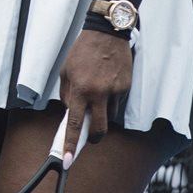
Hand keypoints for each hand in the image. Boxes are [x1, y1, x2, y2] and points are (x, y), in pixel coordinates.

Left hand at [58, 29, 132, 163]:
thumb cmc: (83, 50)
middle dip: (94, 137)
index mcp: (80, 89)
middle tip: (90, 133)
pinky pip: (117, 103)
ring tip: (97, 90)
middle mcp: (99, 93)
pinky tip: (106, 82)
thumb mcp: (66, 70)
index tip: (68, 159)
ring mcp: (115, 91)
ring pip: (110, 116)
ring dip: (102, 112)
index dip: (71, 144)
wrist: (107, 33)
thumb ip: (68, 94)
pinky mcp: (126, 87)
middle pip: (99, 129)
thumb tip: (71, 113)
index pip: (76, 123)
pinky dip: (111, 100)